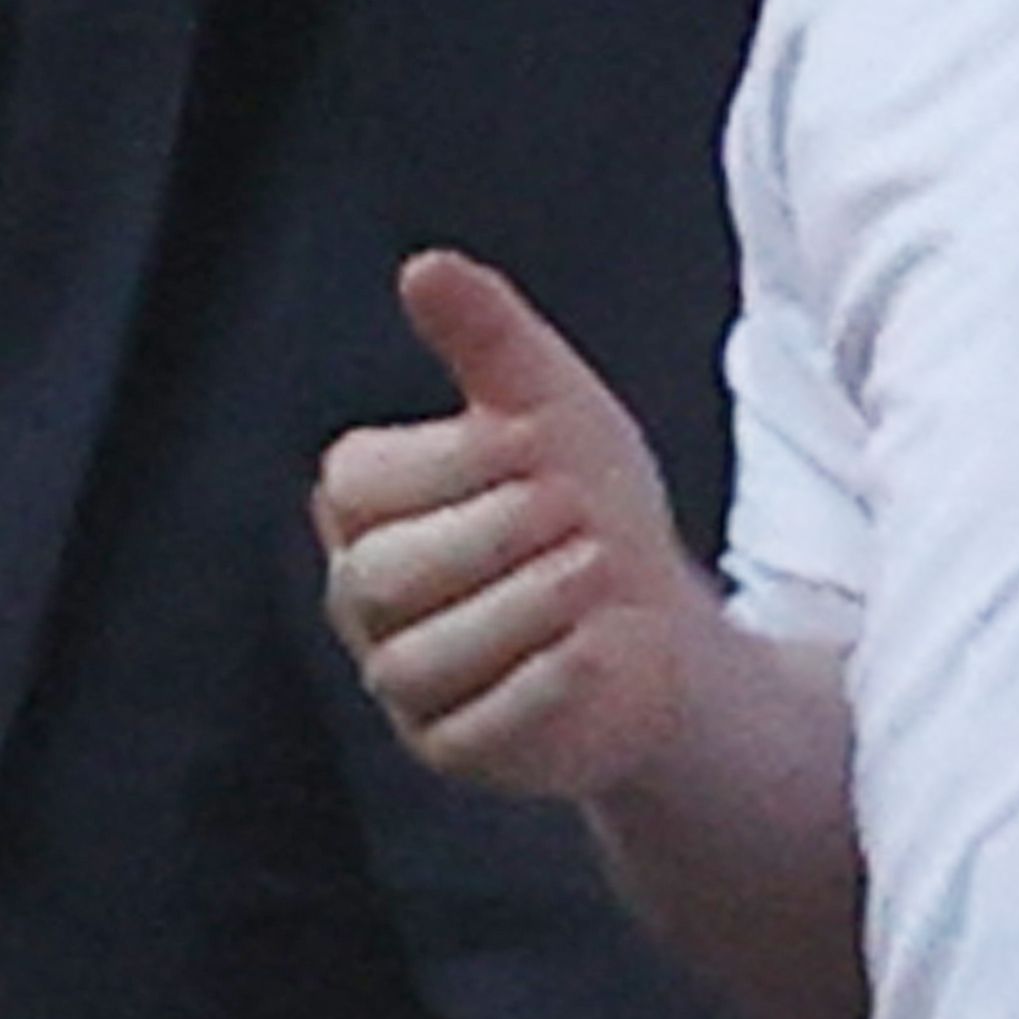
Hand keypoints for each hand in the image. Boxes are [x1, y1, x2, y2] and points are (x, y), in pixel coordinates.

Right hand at [313, 249, 716, 807]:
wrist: (658, 617)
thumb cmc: (588, 503)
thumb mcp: (551, 404)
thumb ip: (488, 338)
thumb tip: (425, 267)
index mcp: (366, 509)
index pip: (360, 482)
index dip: (458, 459)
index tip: (542, 445)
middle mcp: (365, 601)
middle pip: (385, 573)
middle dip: (500, 531)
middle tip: (579, 512)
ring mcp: (404, 685)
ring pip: (423, 657)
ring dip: (529, 605)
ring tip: (597, 570)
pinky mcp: (458, 751)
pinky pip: (478, 728)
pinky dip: (544, 681)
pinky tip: (595, 642)